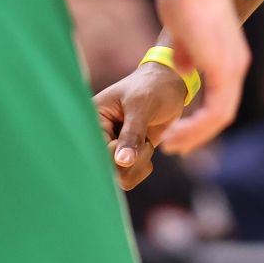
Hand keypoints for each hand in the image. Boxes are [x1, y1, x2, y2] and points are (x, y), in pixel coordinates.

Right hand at [94, 61, 187, 191]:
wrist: (170, 85)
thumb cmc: (153, 88)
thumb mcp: (142, 106)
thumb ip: (132, 133)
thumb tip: (122, 161)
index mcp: (93, 120)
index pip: (96, 151)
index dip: (117, 154)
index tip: (136, 138)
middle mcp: (98, 136)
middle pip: (106, 169)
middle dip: (131, 160)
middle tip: (145, 141)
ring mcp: (112, 147)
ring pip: (119, 176)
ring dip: (138, 163)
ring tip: (146, 142)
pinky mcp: (126, 155)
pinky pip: (130, 176)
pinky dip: (143, 166)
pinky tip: (147, 146)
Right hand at [153, 0, 248, 154]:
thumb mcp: (184, 31)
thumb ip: (186, 52)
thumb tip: (184, 69)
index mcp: (229, 56)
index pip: (221, 99)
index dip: (200, 119)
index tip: (176, 130)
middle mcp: (236, 64)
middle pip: (223, 113)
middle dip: (197, 134)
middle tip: (173, 147)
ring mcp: (232, 67)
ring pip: (220, 117)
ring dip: (195, 135)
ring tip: (170, 144)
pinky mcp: (223, 68)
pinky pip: (215, 111)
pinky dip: (197, 127)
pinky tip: (175, 132)